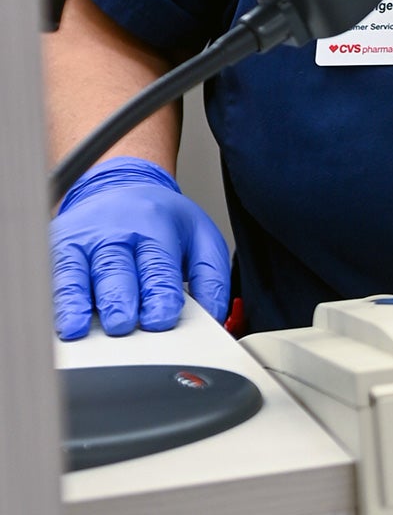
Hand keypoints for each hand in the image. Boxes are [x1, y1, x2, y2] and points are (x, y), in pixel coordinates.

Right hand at [51, 157, 230, 340]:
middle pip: (116, 269)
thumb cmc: (162, 221)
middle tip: (123, 325)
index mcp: (157, 226)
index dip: (159, 294)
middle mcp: (117, 230)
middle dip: (119, 299)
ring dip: (78, 302)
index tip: (160, 320)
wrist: (121, 187)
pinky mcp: (59, 246)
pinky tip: (61, 320)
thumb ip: (211, 277)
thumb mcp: (200, 238)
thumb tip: (214, 317)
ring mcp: (85, 238)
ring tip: (79, 328)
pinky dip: (57, 299)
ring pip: (79, 272)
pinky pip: (56, 275)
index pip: (159, 265)